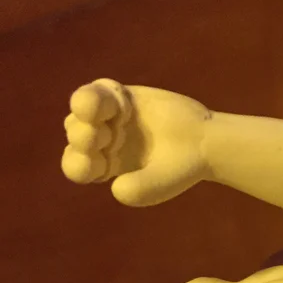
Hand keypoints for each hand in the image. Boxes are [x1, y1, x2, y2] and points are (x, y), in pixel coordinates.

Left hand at [62, 79, 209, 205]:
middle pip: (75, 136)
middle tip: (106, 135)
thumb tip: (115, 187)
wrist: (206, 142)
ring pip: (81, 112)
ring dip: (86, 111)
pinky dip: (99, 94)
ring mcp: (108, 118)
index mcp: (104, 167)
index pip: (77, 167)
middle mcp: (100, 142)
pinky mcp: (120, 97)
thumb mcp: (160, 186)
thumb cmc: (183, 168)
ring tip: (104, 113)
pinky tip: (117, 100)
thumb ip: (138, 191)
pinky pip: (99, 91)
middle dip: (83, 136)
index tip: (97, 162)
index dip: (79, 163)